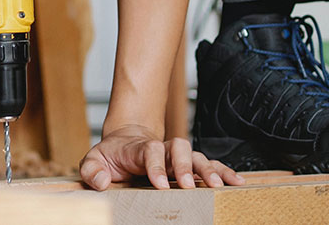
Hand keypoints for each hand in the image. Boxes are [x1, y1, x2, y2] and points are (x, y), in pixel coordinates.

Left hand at [79, 124, 244, 190]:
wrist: (125, 143)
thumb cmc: (111, 156)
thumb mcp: (93, 161)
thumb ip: (92, 170)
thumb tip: (103, 182)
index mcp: (139, 148)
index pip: (150, 150)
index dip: (155, 165)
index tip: (160, 184)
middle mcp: (162, 149)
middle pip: (179, 148)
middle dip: (185, 165)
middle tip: (189, 184)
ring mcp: (176, 157)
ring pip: (197, 156)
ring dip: (208, 169)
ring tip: (218, 185)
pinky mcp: (187, 166)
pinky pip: (208, 165)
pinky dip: (222, 171)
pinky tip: (235, 181)